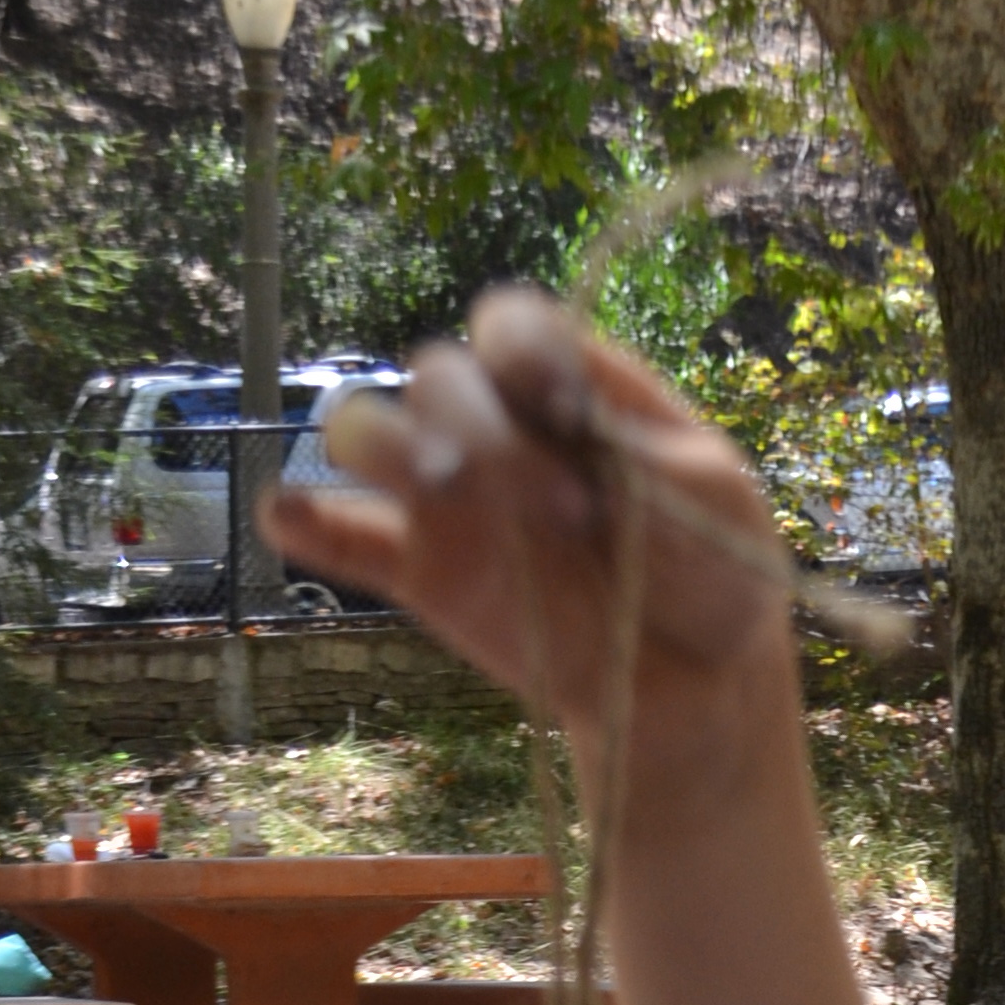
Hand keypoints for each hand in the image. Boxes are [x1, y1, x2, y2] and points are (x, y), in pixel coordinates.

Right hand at [263, 289, 799, 771]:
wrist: (698, 681)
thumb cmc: (713, 567)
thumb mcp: (714, 501)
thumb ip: (646, 459)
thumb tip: (569, 426)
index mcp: (567, 383)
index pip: (511, 324)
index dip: (524, 351)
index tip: (568, 410)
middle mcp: (494, 422)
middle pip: (438, 378)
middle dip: (484, 430)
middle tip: (564, 513)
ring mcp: (448, 496)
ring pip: (367, 430)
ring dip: (390, 451)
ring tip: (443, 494)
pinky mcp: (422, 571)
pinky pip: (343, 535)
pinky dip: (305, 521)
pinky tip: (290, 517)